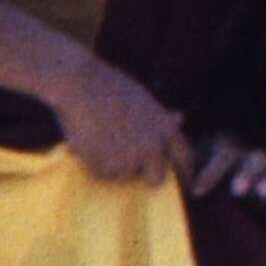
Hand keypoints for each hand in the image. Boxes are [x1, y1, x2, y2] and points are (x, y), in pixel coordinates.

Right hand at [48, 62, 189, 184]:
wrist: (81, 84)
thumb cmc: (111, 86)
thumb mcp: (144, 99)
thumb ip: (161, 116)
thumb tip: (180, 118)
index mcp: (167, 130)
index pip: (184, 158)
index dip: (184, 172)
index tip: (181, 180)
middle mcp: (153, 148)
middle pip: (156, 180)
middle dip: (144, 177)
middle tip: (128, 165)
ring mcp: (131, 159)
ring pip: (124, 177)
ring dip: (114, 166)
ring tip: (101, 141)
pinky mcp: (107, 166)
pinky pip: (103, 174)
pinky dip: (95, 165)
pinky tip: (90, 143)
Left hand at [184, 133, 265, 217]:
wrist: (216, 171)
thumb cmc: (199, 165)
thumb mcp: (188, 155)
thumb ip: (180, 146)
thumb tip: (177, 116)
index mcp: (226, 149)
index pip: (223, 157)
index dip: (211, 174)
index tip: (196, 192)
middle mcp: (248, 157)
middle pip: (254, 160)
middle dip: (247, 174)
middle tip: (237, 190)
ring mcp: (263, 173)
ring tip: (264, 194)